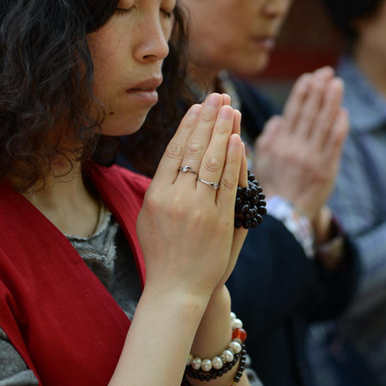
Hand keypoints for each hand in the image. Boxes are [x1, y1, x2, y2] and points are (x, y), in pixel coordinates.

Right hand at [136, 92, 246, 298]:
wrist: (176, 289)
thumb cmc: (161, 253)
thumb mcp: (148, 217)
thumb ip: (159, 188)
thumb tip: (171, 158)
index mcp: (155, 195)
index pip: (174, 151)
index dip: (187, 126)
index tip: (198, 106)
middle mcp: (175, 199)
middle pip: (193, 150)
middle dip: (208, 120)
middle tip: (218, 96)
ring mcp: (198, 209)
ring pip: (212, 162)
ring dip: (222, 132)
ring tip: (230, 108)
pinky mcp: (220, 221)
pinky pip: (228, 185)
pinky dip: (233, 161)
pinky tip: (238, 141)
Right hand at [254, 66, 349, 220]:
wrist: (285, 215)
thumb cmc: (272, 186)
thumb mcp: (262, 160)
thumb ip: (270, 137)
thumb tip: (279, 118)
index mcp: (279, 144)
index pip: (293, 111)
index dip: (302, 92)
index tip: (309, 76)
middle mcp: (295, 148)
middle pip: (310, 113)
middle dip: (319, 90)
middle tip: (327, 73)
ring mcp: (312, 158)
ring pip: (324, 124)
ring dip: (332, 101)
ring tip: (337, 84)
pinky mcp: (326, 169)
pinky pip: (335, 143)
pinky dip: (340, 125)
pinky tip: (343, 112)